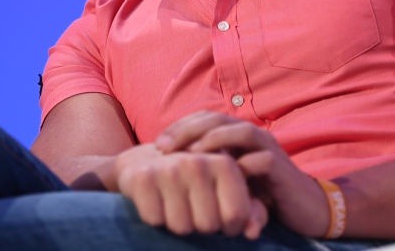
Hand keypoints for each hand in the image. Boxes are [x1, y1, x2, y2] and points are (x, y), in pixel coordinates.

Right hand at [112, 142, 268, 237]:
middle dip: (199, 225)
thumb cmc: (194, 182)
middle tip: (191, 207)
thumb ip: (251, 211)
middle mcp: (197, 163)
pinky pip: (155, 220)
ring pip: (181, 227)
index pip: (235, 217)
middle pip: (208, 226)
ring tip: (173, 203)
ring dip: (177, 223)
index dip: (227, 226)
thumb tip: (252, 232)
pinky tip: (155, 200)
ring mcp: (168, 169)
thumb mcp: (226, 191)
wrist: (143, 162)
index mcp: (224, 164)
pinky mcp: (141, 178)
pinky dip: (155, 217)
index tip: (217, 214)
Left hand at [156, 111, 329, 237]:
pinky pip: (261, 159)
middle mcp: (251, 134)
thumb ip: (207, 166)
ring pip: (239, 130)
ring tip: (189, 154)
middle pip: (216, 119)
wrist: (303, 207)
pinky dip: (242, 165)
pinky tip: (222, 175)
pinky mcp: (281, 167)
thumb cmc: (260, 191)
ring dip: (212, 139)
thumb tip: (167, 166)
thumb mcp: (229, 176)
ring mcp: (268, 148)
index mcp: (236, 133)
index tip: (157, 144)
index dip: (179, 126)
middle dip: (187, 130)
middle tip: (164, 147)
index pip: (203, 118)